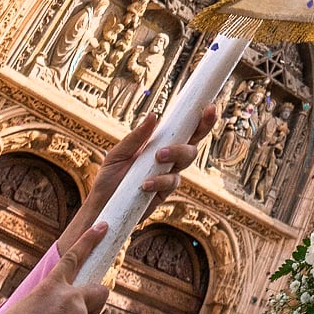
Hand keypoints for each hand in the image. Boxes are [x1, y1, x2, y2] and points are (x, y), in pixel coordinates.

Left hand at [48, 112, 214, 269]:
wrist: (102, 206)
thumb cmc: (109, 178)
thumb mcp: (118, 154)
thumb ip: (136, 137)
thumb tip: (154, 115)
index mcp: (158, 144)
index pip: (184, 129)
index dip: (200, 120)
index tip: (210, 108)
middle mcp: (168, 158)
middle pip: (191, 146)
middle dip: (189, 141)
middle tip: (167, 146)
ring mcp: (168, 175)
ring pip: (186, 162)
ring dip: (175, 156)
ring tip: (158, 158)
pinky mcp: (165, 192)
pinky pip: (171, 183)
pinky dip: (160, 181)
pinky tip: (145, 184)